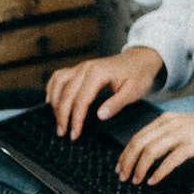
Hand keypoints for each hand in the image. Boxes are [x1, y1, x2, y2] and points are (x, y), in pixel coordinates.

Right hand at [46, 47, 163, 139]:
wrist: (142, 59)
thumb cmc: (139, 75)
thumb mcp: (133, 91)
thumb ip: (116, 103)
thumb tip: (100, 115)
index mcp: (97, 74)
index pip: (80, 100)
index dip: (76, 119)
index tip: (75, 134)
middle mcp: (85, 68)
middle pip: (65, 93)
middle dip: (62, 115)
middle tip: (62, 133)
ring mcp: (81, 67)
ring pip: (58, 84)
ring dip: (55, 103)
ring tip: (58, 121)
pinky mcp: (80, 69)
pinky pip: (59, 76)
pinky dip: (52, 88)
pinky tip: (51, 101)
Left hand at [115, 105, 193, 185]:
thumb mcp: (185, 128)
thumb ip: (168, 136)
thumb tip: (150, 153)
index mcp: (166, 119)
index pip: (138, 136)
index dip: (125, 153)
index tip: (120, 166)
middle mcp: (171, 124)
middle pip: (139, 143)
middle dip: (128, 162)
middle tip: (123, 177)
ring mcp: (181, 133)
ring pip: (150, 151)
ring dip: (140, 168)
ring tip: (136, 181)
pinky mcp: (192, 145)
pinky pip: (169, 160)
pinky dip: (158, 172)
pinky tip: (153, 181)